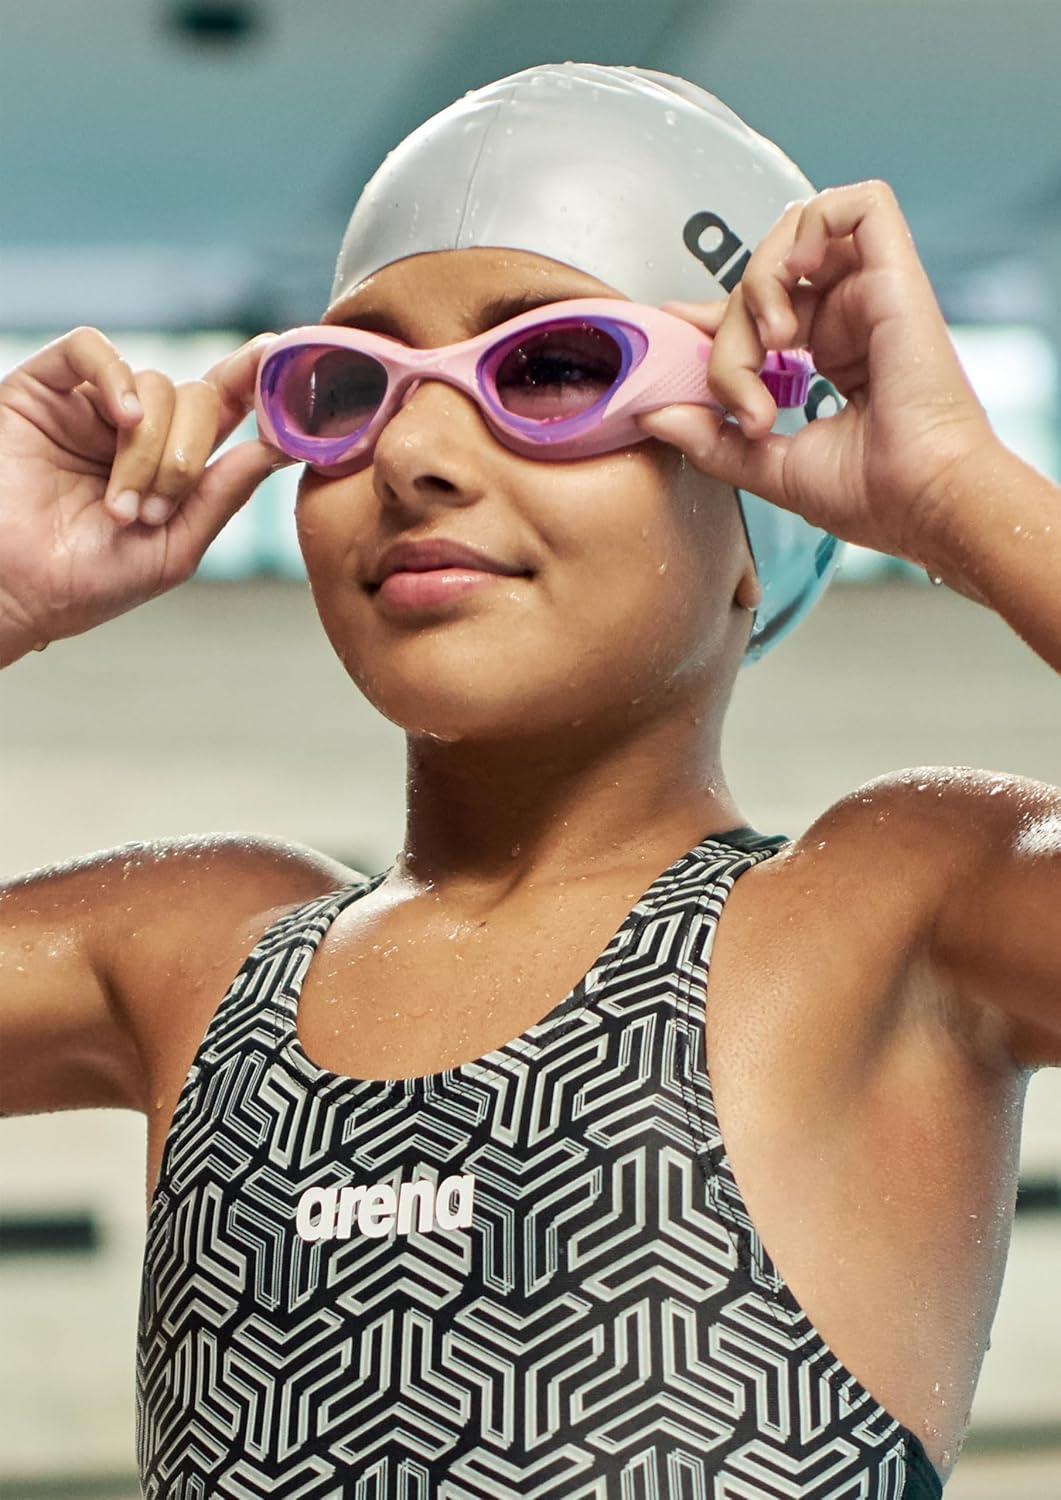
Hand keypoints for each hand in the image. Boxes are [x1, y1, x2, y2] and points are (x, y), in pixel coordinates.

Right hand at [0, 326, 294, 656]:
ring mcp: (91, 405)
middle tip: (155, 509)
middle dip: (185, 457)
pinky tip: (123, 418)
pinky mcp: (42, 389)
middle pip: (196, 399)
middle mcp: (136, 427)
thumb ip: (223, 494)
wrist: (15, 592)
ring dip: (146, 452)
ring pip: (153, 386)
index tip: (284, 362)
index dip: (257, 382)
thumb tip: (274, 449)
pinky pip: (89, 350)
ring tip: (118, 506)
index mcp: (173, 461)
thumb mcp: (175, 547)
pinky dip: (115, 377)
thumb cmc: (89, 582)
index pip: (225, 407)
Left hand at [636, 180, 997, 565]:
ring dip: (761, 280)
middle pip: (760, 284)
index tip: (674, 335)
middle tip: (740, 394)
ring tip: (772, 339)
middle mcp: (850, 319)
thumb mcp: (769, 467)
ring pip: (794, 239)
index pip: (758, 311)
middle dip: (729, 334)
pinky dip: (814, 224)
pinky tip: (797, 274)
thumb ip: (712, 439)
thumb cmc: (873, 495)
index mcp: (831, 357)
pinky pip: (859, 204)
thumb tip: (655, 413)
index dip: (709, 316)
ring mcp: (873, 293)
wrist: (923, 500)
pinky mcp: (897, 272)